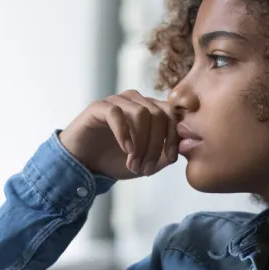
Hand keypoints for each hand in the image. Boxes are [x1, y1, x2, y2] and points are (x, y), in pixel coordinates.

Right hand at [58, 90, 178, 179]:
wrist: (84, 163)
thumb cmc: (116, 160)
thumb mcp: (146, 162)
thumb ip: (165, 154)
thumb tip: (184, 147)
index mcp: (150, 110)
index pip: (172, 115)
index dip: (174, 136)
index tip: (170, 159)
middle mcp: (136, 101)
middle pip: (159, 115)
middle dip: (155, 145)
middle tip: (146, 168)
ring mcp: (118, 101)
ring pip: (142, 113)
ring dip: (141, 143)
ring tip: (133, 163)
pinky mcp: (99, 107)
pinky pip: (117, 113)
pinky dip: (125, 133)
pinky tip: (126, 150)